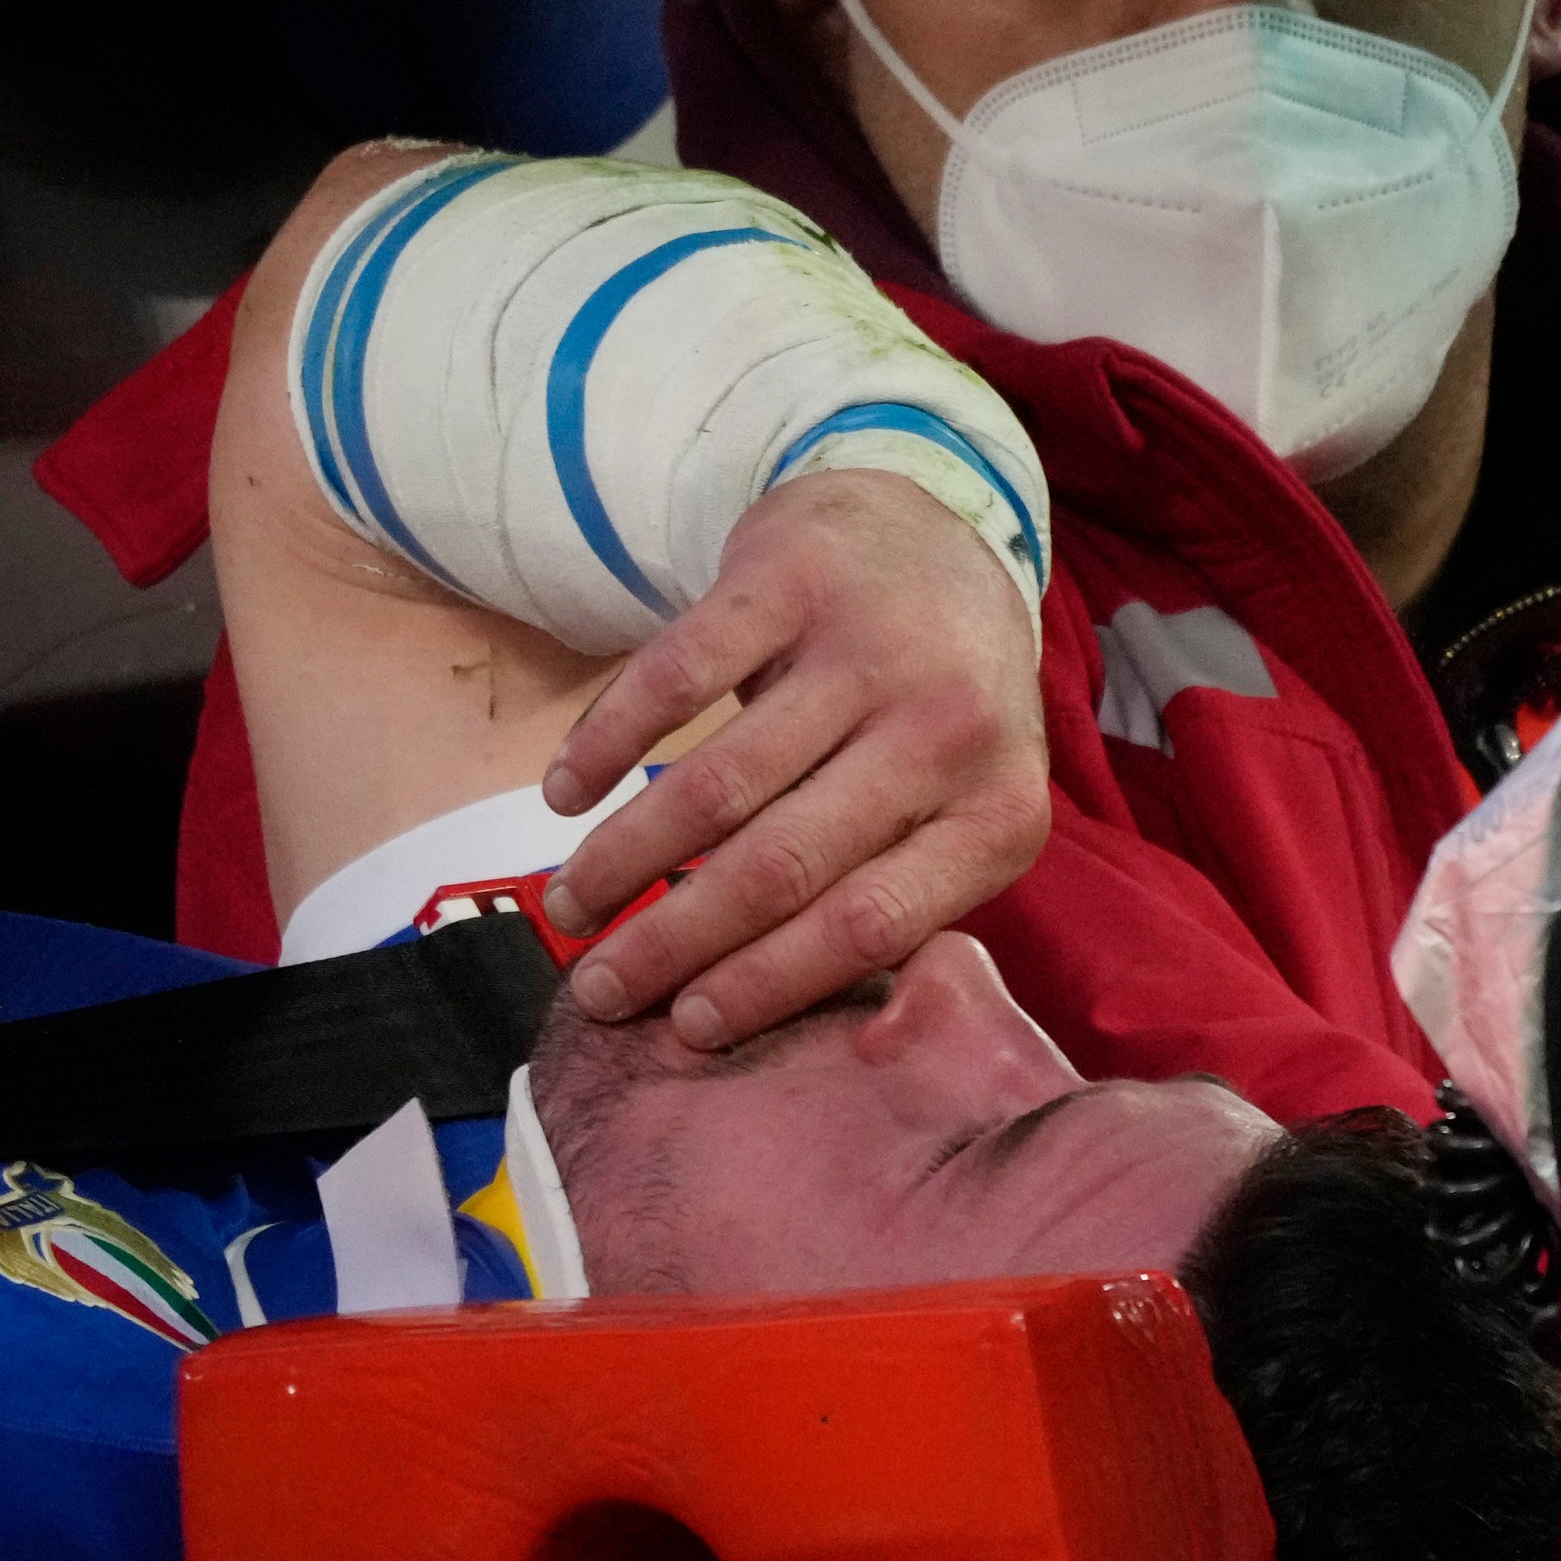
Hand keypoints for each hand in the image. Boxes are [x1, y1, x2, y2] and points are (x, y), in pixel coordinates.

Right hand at [538, 468, 1048, 1049]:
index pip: (867, 925)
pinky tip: (564, 795)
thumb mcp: (957, 807)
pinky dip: (606, 744)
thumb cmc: (933, 711)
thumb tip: (749, 1004)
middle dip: (672, 941)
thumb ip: (892, 893)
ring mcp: (871, 647)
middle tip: (597, 986)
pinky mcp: (794, 577)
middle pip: (782, 865)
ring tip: (568, 907)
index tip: (683, 1026)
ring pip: (719, 784)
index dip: (764, 983)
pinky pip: (675, 679)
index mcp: (995, 815)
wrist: (937, 534)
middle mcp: (947, 731)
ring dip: (624, 857)